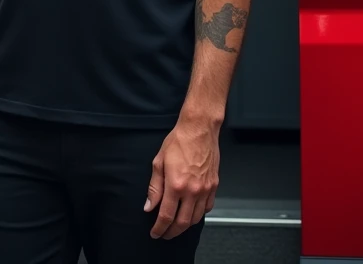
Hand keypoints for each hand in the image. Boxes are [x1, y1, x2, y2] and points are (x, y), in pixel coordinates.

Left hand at [144, 117, 219, 238]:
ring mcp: (205, 189)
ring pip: (196, 218)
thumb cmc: (178, 141)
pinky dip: (199, 214)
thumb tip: (149, 206)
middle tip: (164, 234)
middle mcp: (192, 191)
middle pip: (182, 222)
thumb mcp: (159, 162)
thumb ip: (154, 187)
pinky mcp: (214, 186)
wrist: (199, 129)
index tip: (155, 233)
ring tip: (176, 225)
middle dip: (171, 232)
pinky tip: (192, 212)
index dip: (159, 228)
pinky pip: (207, 208)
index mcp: (176, 185)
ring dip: (185, 226)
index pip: (166, 216)